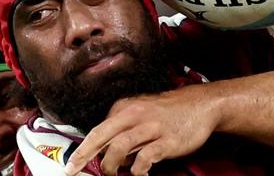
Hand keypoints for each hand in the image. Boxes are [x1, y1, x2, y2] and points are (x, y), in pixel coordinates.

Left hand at [64, 86, 220, 175]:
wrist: (200, 104)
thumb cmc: (168, 112)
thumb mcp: (140, 112)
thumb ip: (122, 128)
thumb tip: (104, 150)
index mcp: (125, 108)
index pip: (98, 129)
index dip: (83, 148)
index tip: (73, 163)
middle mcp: (135, 115)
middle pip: (101, 134)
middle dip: (83, 154)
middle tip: (72, 169)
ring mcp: (151, 127)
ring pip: (119, 146)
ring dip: (110, 164)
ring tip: (112, 173)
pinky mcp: (167, 140)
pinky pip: (146, 157)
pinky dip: (138, 169)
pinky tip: (138, 173)